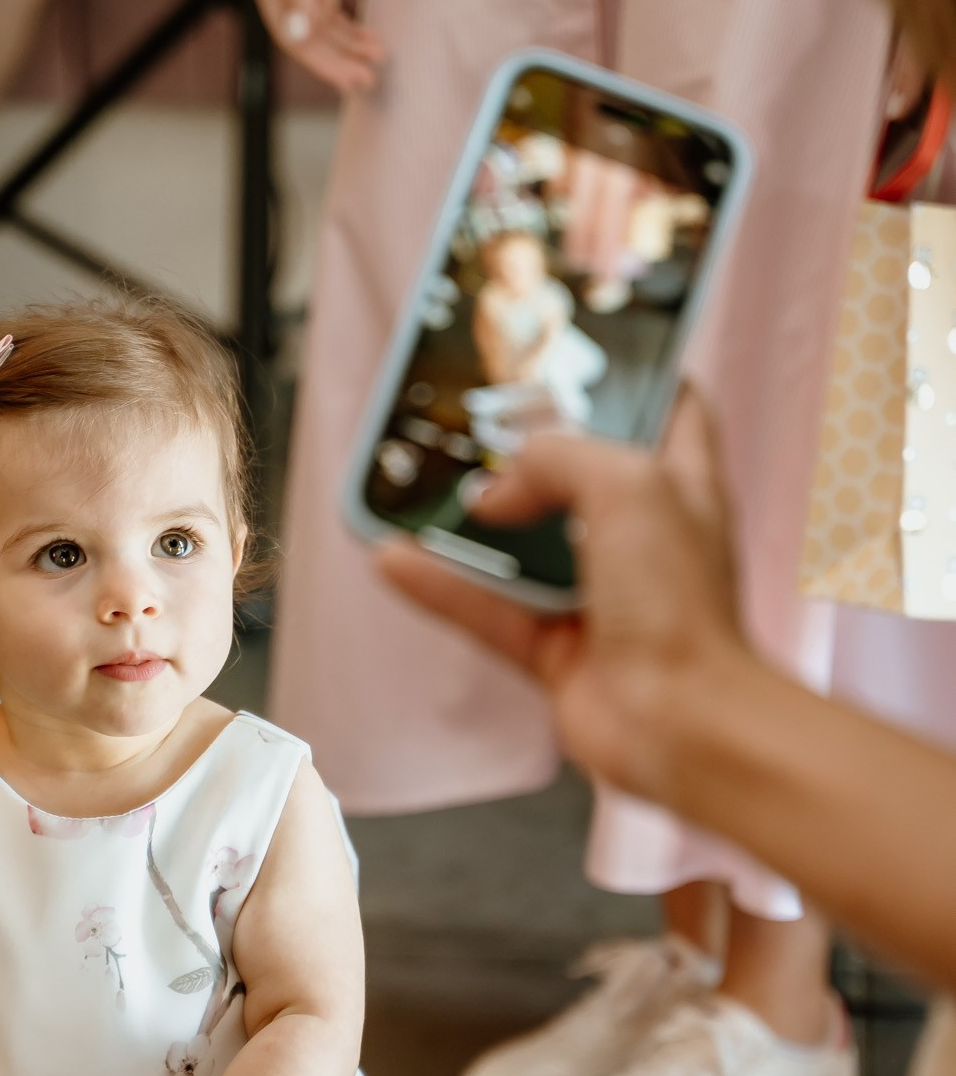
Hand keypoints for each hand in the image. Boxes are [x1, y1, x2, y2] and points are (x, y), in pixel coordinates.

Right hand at [240, 0, 384, 93]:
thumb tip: (298, 36)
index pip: (290, 33)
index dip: (321, 61)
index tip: (352, 78)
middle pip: (306, 34)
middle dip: (337, 59)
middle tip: (367, 81)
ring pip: (320, 22)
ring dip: (347, 43)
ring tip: (375, 60)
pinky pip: (329, 3)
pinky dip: (348, 21)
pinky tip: (367, 35)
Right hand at [377, 388, 744, 803]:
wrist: (680, 721)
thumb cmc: (682, 604)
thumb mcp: (628, 482)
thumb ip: (555, 459)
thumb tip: (495, 493)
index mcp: (682, 486)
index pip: (668, 411)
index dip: (630, 377)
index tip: (577, 353)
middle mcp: (643, 540)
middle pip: (579, 478)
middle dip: (528, 451)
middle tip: (475, 420)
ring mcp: (599, 598)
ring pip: (523, 548)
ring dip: (470, 524)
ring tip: (420, 486)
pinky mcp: (557, 652)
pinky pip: (486, 610)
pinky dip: (441, 588)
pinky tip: (393, 560)